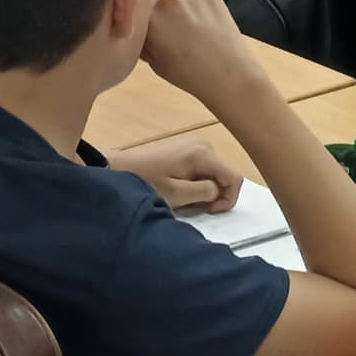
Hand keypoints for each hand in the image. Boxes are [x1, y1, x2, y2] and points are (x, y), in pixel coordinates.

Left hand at [117, 137, 245, 212]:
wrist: (120, 168)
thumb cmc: (146, 182)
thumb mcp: (176, 194)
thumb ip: (204, 192)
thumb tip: (218, 192)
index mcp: (203, 154)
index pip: (235, 178)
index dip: (228, 199)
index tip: (208, 209)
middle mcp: (204, 146)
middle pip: (226, 175)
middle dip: (215, 194)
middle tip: (191, 204)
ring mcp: (197, 146)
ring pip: (216, 174)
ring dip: (205, 190)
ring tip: (183, 196)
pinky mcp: (189, 150)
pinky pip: (205, 170)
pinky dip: (198, 183)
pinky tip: (180, 188)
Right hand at [140, 0, 269, 110]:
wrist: (229, 74)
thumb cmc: (188, 74)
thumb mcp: (153, 61)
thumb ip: (142, 38)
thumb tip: (138, 27)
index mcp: (149, 16)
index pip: (134, 6)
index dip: (138, 17)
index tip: (146, 30)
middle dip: (158, 12)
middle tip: (169, 32)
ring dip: (177, 8)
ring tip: (190, 30)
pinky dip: (195, 6)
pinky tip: (203, 24)